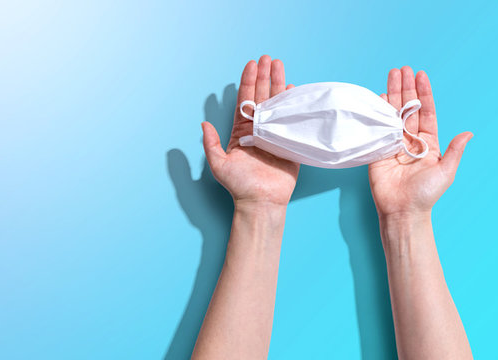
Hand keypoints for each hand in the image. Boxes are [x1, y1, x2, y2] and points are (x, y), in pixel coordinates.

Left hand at [201, 55, 298, 206]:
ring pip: (276, 103)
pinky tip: (294, 89)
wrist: (261, 202)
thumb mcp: (219, 165)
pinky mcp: (289, 142)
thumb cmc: (239, 186)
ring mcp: (274, 133)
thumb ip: (211, 144)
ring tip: (280, 65)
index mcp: (241, 131)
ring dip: (278, 84)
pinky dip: (293, 103)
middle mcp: (257, 128)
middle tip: (267, 58)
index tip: (251, 64)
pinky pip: (292, 118)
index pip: (245, 100)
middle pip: (261, 96)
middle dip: (264, 76)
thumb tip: (203, 124)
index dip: (248, 81)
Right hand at [369, 67, 472, 216]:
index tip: (421, 75)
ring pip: (393, 112)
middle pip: (408, 107)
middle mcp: (410, 139)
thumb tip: (469, 133)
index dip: (424, 94)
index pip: (426, 112)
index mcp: (428, 142)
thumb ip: (455, 151)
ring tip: (391, 74)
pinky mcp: (378, 149)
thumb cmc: (426, 194)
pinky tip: (377, 96)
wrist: (403, 210)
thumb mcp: (446, 172)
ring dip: (392, 93)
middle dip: (406, 87)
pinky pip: (377, 126)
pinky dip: (377, 110)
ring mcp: (393, 142)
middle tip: (402, 69)